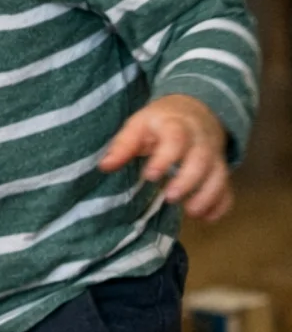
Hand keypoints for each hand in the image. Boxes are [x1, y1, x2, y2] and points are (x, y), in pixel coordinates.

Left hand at [99, 94, 232, 220]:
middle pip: (202, 159)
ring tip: (190, 212)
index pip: (176, 139)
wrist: (194, 112)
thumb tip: (104, 166)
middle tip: (170, 197)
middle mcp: (200, 141)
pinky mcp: (221, 171)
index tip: (150, 176)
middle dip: (188, 181)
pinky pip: (228, 188)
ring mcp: (215, 156)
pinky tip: (206, 218)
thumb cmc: (159, 123)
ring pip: (219, 175)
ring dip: (208, 196)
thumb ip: (123, 145)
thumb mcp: (138, 125)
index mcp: (176, 126)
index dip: (165, 158)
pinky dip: (221, 204)